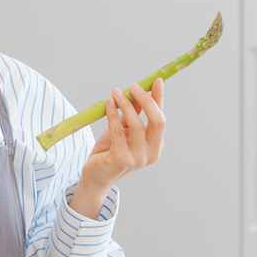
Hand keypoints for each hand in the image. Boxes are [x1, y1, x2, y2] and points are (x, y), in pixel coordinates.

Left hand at [69, 79, 165, 219]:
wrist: (96, 175)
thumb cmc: (110, 151)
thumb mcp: (124, 129)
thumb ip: (132, 113)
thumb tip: (136, 92)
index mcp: (156, 145)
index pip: (161, 118)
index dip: (159, 99)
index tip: (156, 81)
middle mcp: (152, 153)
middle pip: (157, 122)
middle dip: (147, 100)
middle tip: (134, 86)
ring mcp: (139, 158)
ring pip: (137, 124)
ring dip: (125, 105)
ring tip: (115, 92)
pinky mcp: (122, 159)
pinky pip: (119, 131)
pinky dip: (113, 114)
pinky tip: (108, 104)